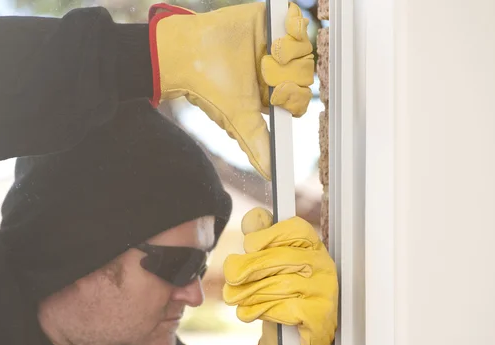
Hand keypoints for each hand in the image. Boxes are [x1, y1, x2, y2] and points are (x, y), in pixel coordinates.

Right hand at [148, 2, 313, 179]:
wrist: (188, 55)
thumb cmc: (210, 88)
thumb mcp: (238, 120)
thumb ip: (257, 144)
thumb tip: (270, 173)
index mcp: (272, 93)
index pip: (300, 96)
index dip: (294, 96)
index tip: (275, 96)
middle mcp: (277, 69)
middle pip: (306, 74)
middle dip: (289, 76)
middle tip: (264, 73)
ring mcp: (276, 43)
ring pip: (305, 49)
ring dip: (289, 54)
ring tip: (265, 55)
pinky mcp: (272, 21)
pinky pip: (299, 21)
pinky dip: (295, 29)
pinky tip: (276, 39)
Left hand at [222, 207, 337, 344]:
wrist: (300, 334)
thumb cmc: (285, 291)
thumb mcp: (273, 261)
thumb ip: (263, 237)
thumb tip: (253, 218)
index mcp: (312, 245)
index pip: (295, 229)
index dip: (268, 234)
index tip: (248, 245)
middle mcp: (322, 264)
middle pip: (282, 258)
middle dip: (250, 267)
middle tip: (231, 275)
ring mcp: (324, 290)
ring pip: (280, 285)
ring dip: (250, 293)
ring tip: (233, 297)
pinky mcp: (319, 315)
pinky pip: (285, 308)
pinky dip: (262, 310)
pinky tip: (249, 312)